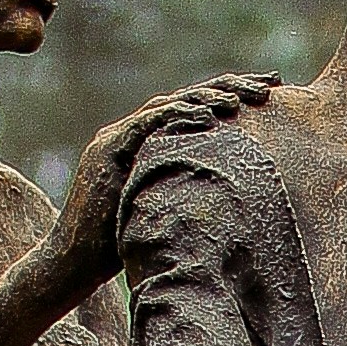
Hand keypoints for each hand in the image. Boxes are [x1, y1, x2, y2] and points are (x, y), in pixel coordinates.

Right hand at [57, 71, 279, 276]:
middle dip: (232, 87)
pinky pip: (147, 124)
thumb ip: (193, 195)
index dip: (232, 98)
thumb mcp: (170, 214)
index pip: (197, 111)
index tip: (271, 95)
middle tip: (273, 82)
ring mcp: (118, 137)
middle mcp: (134, 133)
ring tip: (244, 98)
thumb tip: (240, 201)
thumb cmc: (122, 248)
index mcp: (152, 145)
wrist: (73, 263)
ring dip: (209, 97)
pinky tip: (208, 116)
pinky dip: (177, 117)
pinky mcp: (108, 149)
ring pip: (171, 104)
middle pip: (189, 99)